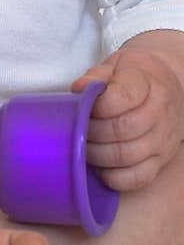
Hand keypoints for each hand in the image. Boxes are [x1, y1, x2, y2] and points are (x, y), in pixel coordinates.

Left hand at [72, 37, 183, 190]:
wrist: (167, 86)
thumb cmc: (134, 76)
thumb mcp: (115, 66)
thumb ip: (95, 76)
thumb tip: (78, 89)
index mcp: (147, 85)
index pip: (122, 98)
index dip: (96, 106)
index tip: (83, 107)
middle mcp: (160, 114)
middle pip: (122, 129)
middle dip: (92, 132)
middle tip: (77, 130)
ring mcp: (162, 140)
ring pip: (128, 156)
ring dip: (98, 155)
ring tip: (84, 147)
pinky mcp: (161, 161)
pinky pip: (138, 178)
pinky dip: (114, 178)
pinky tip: (101, 167)